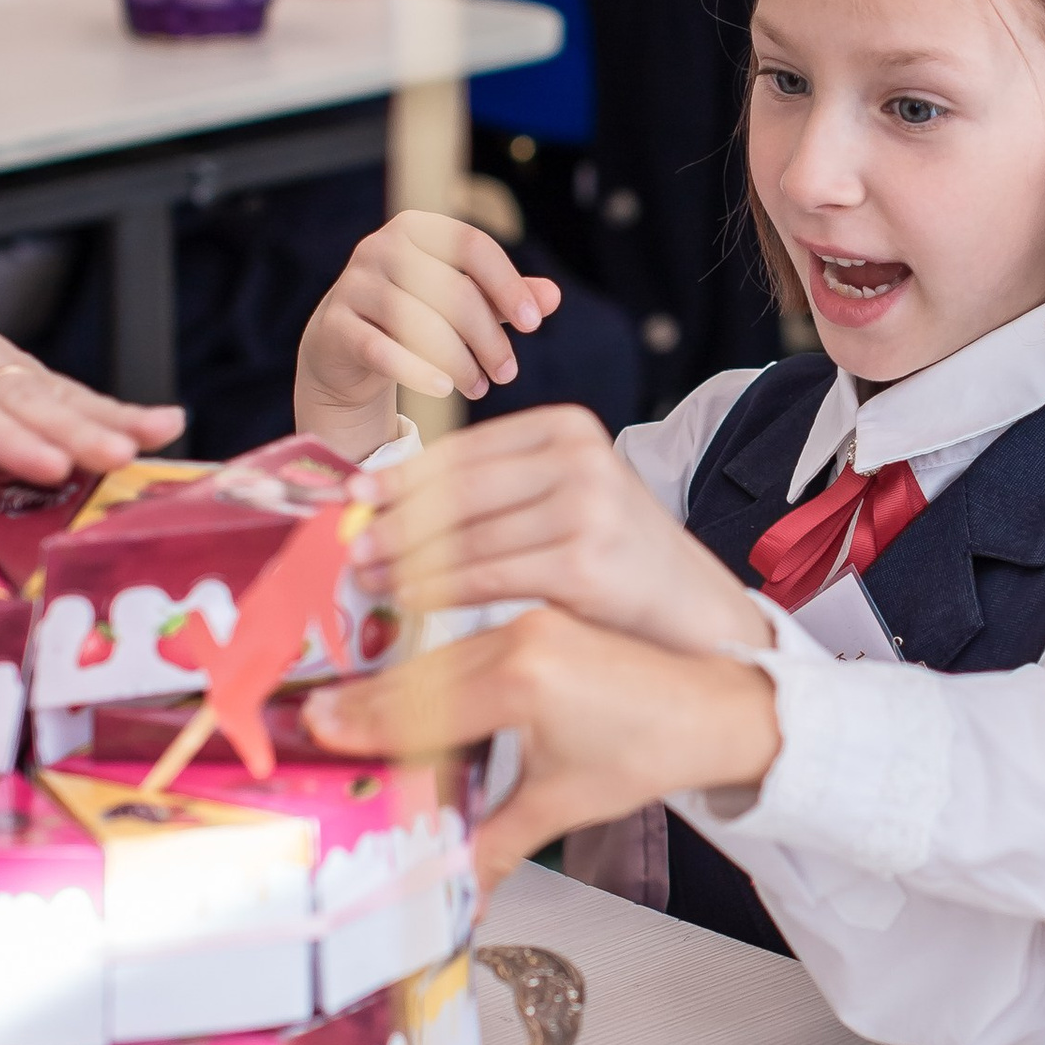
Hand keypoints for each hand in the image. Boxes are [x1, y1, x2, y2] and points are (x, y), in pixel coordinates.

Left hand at [0, 225, 183, 482]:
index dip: (7, 437)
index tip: (48, 464)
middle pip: (27, 399)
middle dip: (76, 430)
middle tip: (121, 458)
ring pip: (59, 391)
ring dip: (111, 416)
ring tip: (162, 436)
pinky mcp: (19, 372)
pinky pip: (69, 391)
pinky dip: (117, 408)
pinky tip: (164, 425)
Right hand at [293, 211, 558, 459]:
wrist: (342, 346)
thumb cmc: (414, 316)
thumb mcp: (462, 303)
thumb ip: (505, 297)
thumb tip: (553, 297)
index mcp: (416, 229)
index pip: (471, 245)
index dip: (507, 284)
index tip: (533, 325)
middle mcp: (380, 247)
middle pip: (450, 290)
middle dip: (488, 337)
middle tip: (508, 374)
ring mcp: (353, 285)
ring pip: (418, 322)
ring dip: (459, 361)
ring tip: (480, 387)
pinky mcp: (334, 325)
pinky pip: (381, 349)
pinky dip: (416, 371)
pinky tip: (444, 390)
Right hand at [306, 605, 782, 887]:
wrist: (714, 710)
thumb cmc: (649, 751)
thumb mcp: (560, 805)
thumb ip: (494, 845)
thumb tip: (455, 893)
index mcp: (522, 680)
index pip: (422, 708)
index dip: (366, 724)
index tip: (322, 731)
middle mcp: (521, 638)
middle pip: (420, 676)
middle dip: (367, 702)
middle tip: (316, 722)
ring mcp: (531, 624)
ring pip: (442, 656)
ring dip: (396, 683)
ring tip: (348, 705)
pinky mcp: (542, 622)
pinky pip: (468, 644)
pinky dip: (432, 668)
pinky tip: (407, 685)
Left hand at [358, 410, 771, 653]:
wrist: (696, 616)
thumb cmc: (617, 562)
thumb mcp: (568, 500)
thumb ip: (500, 491)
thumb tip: (393, 503)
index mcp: (571, 428)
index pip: (466, 449)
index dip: (404, 474)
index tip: (356, 494)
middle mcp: (580, 459)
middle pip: (460, 488)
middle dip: (396, 518)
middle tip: (349, 542)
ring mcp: (586, 509)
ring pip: (466, 535)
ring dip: (406, 558)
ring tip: (367, 576)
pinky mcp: (583, 563)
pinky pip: (486, 575)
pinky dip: (438, 588)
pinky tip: (409, 598)